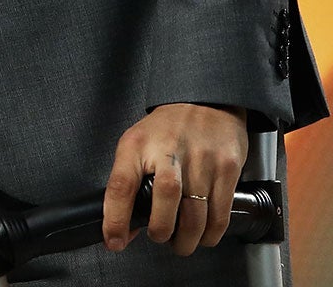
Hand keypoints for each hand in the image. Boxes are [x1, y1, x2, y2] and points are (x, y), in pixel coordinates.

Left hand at [103, 102, 246, 255]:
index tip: (115, 241)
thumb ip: (130, 182)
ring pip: (195, 213)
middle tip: (160, 237)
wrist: (205, 100)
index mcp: (137, 145)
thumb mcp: (137, 144)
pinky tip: (204, 234)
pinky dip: (212, 232)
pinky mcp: (227, 168)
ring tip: (182, 242)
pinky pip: (220, 212)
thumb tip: (125, 227)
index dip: (115, 218)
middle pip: (164, 199)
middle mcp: (168, 151)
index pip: (121, 185)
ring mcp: (201, 159)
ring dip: (187, 239)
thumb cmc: (166, 128)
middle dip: (161, 230)